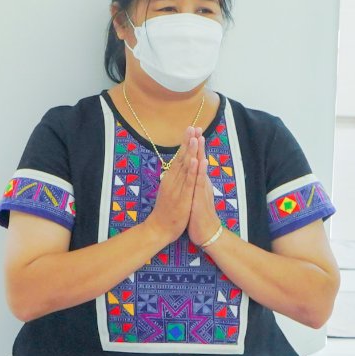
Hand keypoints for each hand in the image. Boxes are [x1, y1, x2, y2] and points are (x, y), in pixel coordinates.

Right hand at [140, 133, 198, 247]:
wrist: (158, 228)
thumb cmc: (165, 211)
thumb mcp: (169, 191)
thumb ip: (173, 179)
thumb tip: (176, 167)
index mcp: (170, 178)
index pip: (179, 157)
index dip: (186, 143)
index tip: (191, 129)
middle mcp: (172, 180)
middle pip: (182, 157)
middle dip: (188, 141)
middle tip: (193, 126)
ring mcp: (177, 188)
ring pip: (185, 167)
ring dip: (190, 151)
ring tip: (195, 137)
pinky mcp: (182, 197)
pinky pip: (188, 182)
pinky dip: (192, 170)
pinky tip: (195, 160)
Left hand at [183, 128, 222, 246]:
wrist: (206, 233)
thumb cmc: (198, 215)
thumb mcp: (195, 195)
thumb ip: (195, 183)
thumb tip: (194, 173)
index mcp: (198, 181)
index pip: (196, 161)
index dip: (194, 147)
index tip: (192, 132)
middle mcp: (201, 183)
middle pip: (200, 160)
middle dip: (198, 144)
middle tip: (197, 127)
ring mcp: (202, 189)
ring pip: (201, 168)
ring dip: (200, 152)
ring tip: (199, 138)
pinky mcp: (200, 198)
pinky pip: (200, 183)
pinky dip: (200, 171)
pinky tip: (201, 161)